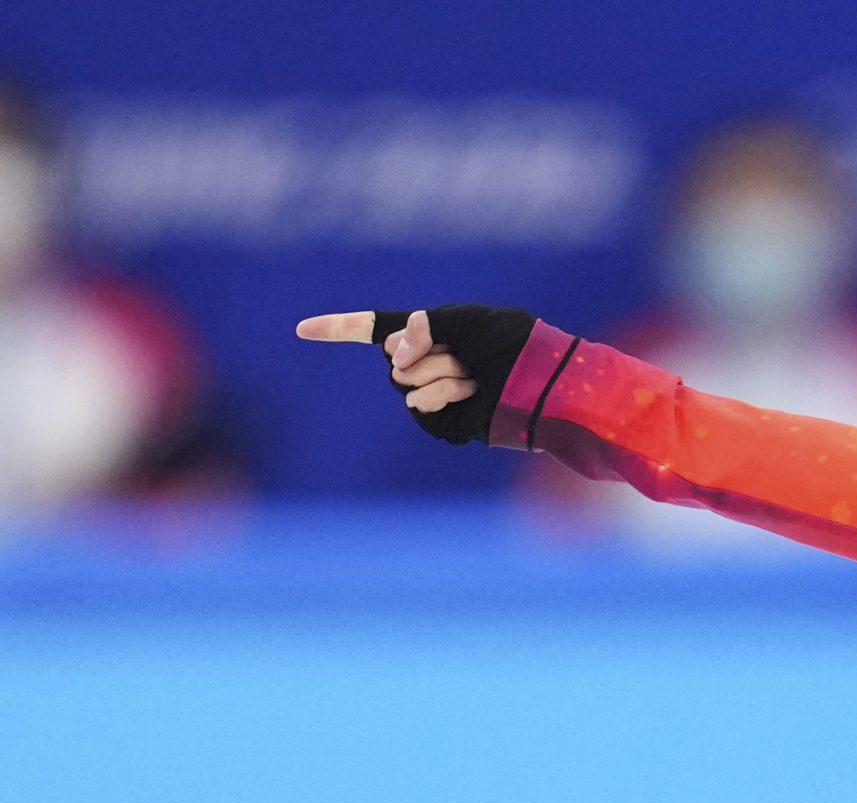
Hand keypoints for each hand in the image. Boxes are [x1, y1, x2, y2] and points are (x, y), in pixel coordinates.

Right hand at [295, 304, 535, 445]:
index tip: (302, 330)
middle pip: (389, 355)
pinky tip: (471, 393)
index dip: (340, 329)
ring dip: (439, 372)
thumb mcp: (466, 318)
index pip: (375, 329)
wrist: (544, 383)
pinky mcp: (442, 421)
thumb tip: (394, 358)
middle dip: (423, 349)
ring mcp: (432, 393)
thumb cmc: (516, 346)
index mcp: (431, 333)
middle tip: (464, 353)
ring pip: (401, 380)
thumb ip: (422, 324)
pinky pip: (417, 404)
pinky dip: (442, 394)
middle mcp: (426, 363)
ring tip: (474, 375)